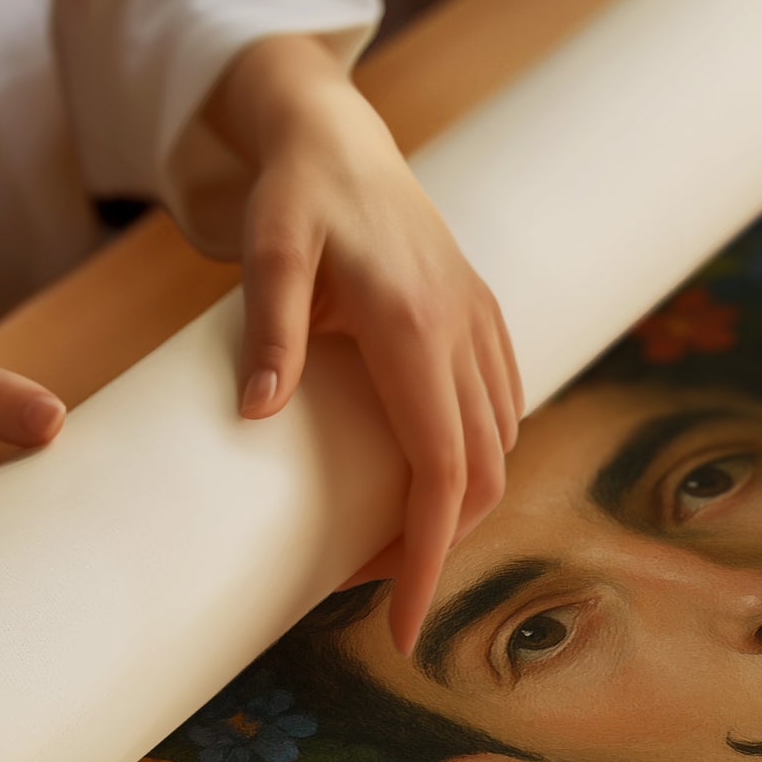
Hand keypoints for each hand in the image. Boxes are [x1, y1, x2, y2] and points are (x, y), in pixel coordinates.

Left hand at [202, 37, 524, 654]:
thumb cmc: (295, 193)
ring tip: (393, 541)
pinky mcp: (483, 319)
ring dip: (457, 508)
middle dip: (438, 547)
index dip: (428, 557)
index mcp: (411, 325)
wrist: (340, 135)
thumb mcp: (266, 248)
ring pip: (498, 447)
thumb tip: (259, 414)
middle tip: (373, 589)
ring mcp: (481, 324)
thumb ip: (269, 327)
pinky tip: (432, 476)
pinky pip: (503, 408)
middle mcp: (462, 330)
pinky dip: (476, 460)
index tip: (402, 626)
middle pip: (480, 474)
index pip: (439, 469)